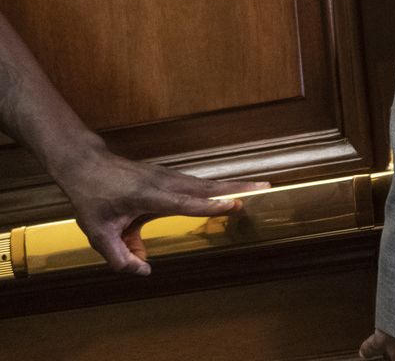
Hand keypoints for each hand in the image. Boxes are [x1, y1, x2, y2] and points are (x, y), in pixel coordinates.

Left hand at [48, 143, 266, 274]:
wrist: (86, 164)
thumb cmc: (92, 198)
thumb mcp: (98, 233)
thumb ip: (120, 256)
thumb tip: (145, 271)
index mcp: (147, 196)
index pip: (184, 202)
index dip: (209, 206)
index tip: (235, 206)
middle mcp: (164, 182)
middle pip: (206, 186)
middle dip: (236, 189)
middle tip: (266, 190)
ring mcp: (168, 175)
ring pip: (206, 182)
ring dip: (234, 185)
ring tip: (260, 188)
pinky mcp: (170, 175)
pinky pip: (199, 181)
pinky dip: (220, 185)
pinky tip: (234, 188)